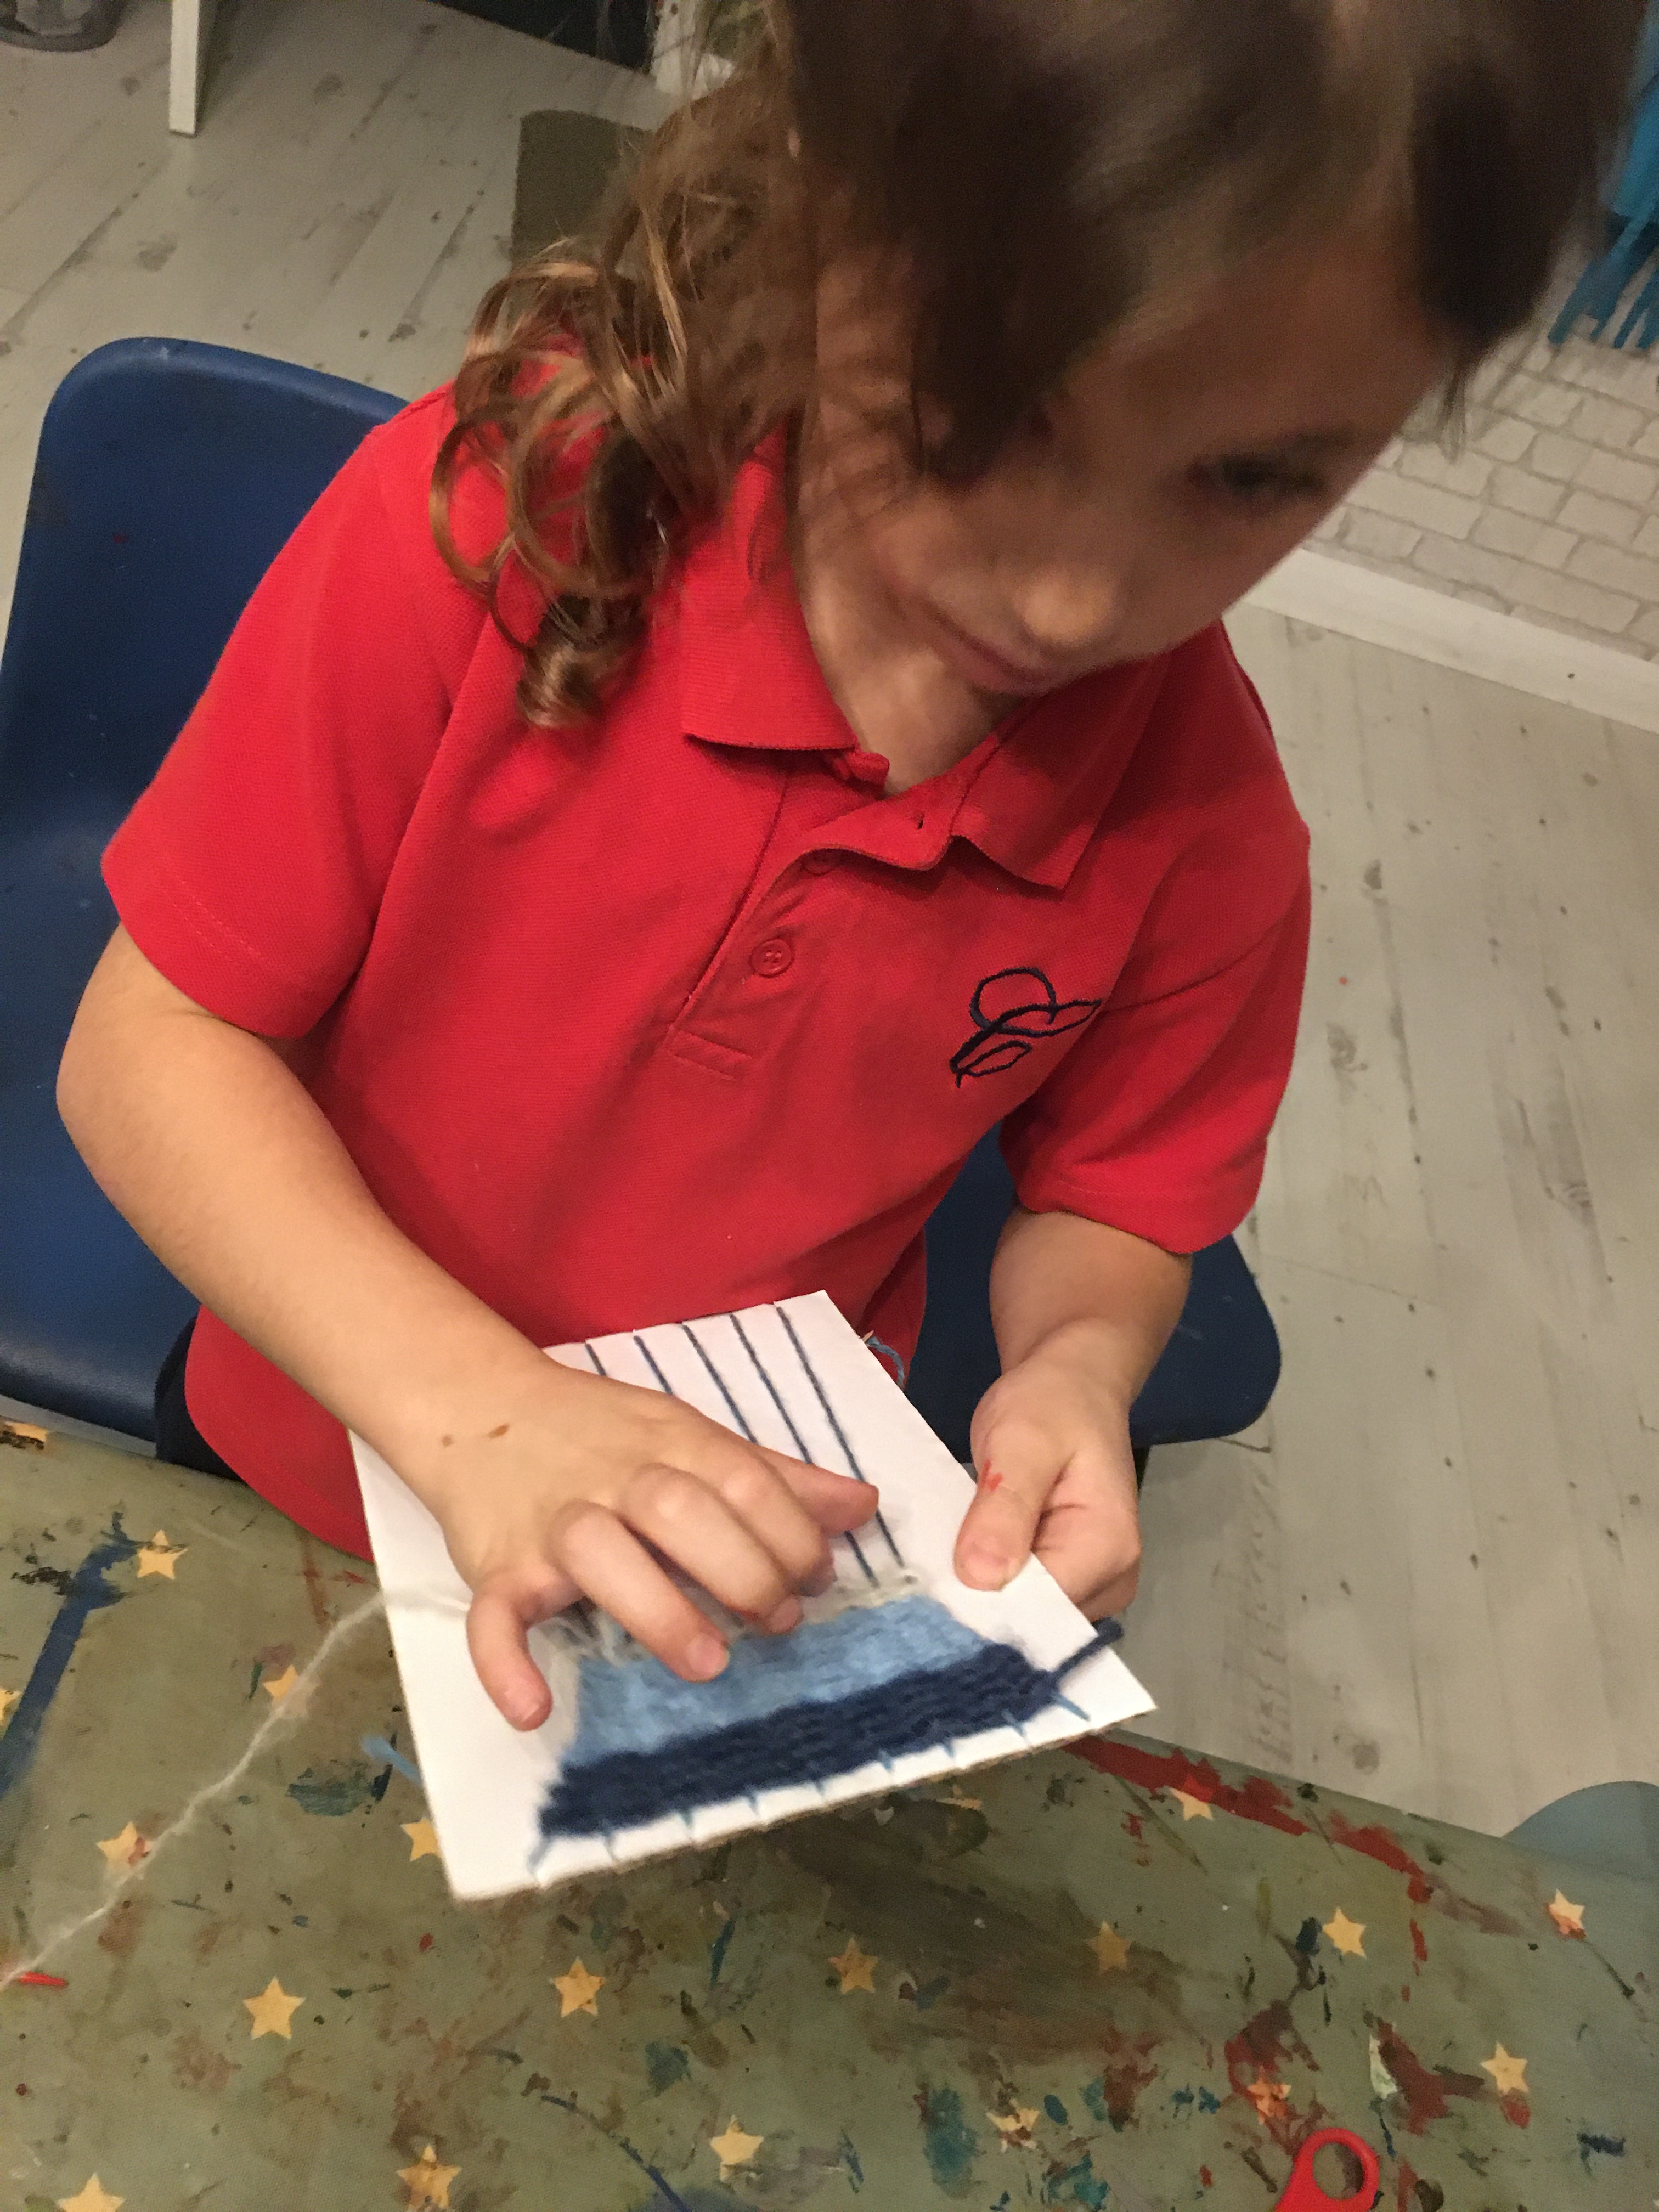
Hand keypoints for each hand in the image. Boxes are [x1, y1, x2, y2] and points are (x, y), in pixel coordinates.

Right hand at [414, 1354, 877, 1729]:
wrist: (482, 1410)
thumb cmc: (605, 1436)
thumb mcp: (692, 1436)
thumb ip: (776, 1476)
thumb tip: (863, 1507)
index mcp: (670, 1444)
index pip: (741, 1479)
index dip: (791, 1533)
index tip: (816, 1580)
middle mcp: (612, 1479)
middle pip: (680, 1512)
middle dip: (741, 1570)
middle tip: (776, 1622)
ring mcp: (551, 1524)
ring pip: (598, 1555)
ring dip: (657, 1610)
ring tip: (708, 1662)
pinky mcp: (496, 1568)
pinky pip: (490, 1617)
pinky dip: (504, 1665)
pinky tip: (532, 1709)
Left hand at [953, 1324, 1140, 1617]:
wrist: (1071, 1385)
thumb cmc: (1050, 1403)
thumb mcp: (1020, 1440)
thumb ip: (1005, 1507)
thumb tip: (981, 1579)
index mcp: (1107, 1550)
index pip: (1039, 1612)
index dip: (982, 1610)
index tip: (925, 1600)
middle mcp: (1110, 1583)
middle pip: (1032, 1622)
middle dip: (976, 1609)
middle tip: (915, 1587)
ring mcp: (1092, 1587)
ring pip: (1024, 1617)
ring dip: (978, 1600)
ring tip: (929, 1577)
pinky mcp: (1069, 1580)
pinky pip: (1023, 1600)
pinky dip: (988, 1588)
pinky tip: (953, 1570)